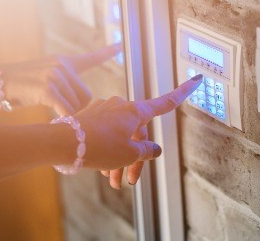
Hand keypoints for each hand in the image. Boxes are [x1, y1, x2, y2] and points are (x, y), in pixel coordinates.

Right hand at [0, 44, 120, 114]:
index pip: (91, 58)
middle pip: (87, 96)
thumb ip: (66, 86)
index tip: (120, 45)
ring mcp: (55, 76)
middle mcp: (63, 66)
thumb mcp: (47, 78)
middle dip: (78, 108)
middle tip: (62, 110)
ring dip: (68, 115)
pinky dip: (63, 120)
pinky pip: (67, 111)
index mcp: (65, 62)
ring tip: (52, 110)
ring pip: (78, 106)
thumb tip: (84, 104)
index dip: (107, 52)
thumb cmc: (24, 85)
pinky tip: (55, 120)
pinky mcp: (47, 88)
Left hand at [75, 74, 202, 187]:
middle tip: (131, 180)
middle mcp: (122, 106)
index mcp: (135, 111)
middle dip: (136, 158)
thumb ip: (146, 151)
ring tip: (113, 181)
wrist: (63, 143)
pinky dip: (108, 150)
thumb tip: (154, 149)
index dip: (183, 92)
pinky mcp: (93, 116)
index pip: (166, 102)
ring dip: (120, 159)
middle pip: (138, 133)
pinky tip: (103, 169)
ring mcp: (106, 110)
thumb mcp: (129, 153)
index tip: (196, 79)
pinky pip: (107, 134)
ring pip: (121, 136)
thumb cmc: (99, 147)